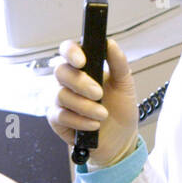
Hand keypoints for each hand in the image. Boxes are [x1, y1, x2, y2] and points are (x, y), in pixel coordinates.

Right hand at [47, 37, 138, 166]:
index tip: (82, 61)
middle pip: (61, 71)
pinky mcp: (56, 119)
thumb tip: (110, 43)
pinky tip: (94, 125)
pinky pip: (61, 115)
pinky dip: (80, 120)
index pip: (68, 50)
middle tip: (99, 94)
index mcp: (83, 67)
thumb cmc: (120, 109)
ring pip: (61, 95)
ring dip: (85, 106)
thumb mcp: (125, 84)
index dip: (70, 52)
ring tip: (103, 114)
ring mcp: (60, 99)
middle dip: (81, 83)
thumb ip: (118, 63)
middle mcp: (68, 81)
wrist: (120, 139)